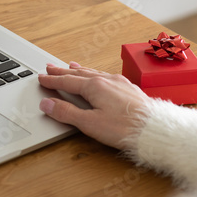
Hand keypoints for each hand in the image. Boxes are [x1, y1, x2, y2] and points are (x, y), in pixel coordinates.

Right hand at [37, 62, 152, 150]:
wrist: (154, 129)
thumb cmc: (124, 128)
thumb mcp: (89, 123)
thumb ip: (66, 113)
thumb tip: (47, 104)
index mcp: (95, 86)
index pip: (67, 82)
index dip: (52, 81)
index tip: (41, 78)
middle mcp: (107, 80)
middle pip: (79, 74)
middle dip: (63, 71)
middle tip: (50, 67)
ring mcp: (119, 83)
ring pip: (94, 73)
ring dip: (79, 70)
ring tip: (71, 67)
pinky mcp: (129, 89)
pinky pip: (106, 76)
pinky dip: (95, 74)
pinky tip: (99, 77)